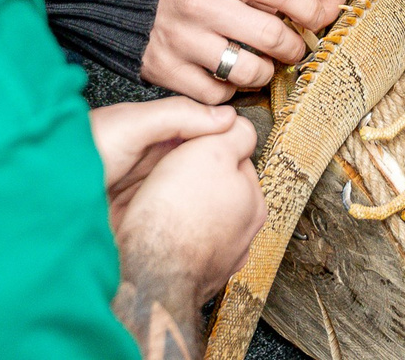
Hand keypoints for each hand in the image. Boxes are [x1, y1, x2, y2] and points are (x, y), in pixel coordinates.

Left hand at [90, 97, 238, 224]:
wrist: (41, 197)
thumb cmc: (77, 150)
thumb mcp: (132, 124)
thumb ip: (178, 116)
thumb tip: (227, 117)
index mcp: (148, 131)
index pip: (196, 130)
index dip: (220, 137)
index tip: (247, 146)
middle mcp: (146, 160)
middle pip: (192, 163)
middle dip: (214, 171)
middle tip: (244, 182)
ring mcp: (142, 191)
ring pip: (184, 192)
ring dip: (201, 197)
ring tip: (229, 206)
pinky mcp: (136, 219)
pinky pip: (169, 217)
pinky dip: (183, 218)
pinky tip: (199, 224)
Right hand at [109, 109, 265, 356]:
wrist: (150, 275)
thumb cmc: (177, 214)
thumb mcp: (211, 151)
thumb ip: (234, 134)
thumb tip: (241, 127)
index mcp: (253, 204)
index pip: (238, 162)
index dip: (210, 149)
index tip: (189, 150)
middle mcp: (242, 236)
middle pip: (219, 191)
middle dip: (197, 181)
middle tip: (170, 175)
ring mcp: (219, 260)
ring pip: (200, 219)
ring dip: (182, 209)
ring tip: (158, 203)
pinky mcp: (193, 278)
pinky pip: (183, 245)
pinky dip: (171, 236)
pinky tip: (156, 230)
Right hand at [141, 0, 317, 100]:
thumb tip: (299, 10)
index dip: (309, 8)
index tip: (317, 18)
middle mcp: (202, 6)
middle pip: (271, 35)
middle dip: (293, 48)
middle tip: (294, 49)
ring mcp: (183, 40)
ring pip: (247, 72)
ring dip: (264, 74)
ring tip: (262, 67)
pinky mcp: (166, 69)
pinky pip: (215, 94)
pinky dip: (228, 92)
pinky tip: (227, 78)